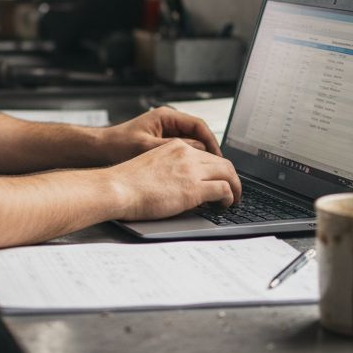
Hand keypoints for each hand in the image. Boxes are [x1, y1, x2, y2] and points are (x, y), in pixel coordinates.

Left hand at [98, 106, 221, 163]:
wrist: (99, 150)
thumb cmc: (117, 145)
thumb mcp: (146, 147)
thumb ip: (173, 148)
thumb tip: (199, 152)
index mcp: (166, 116)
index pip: (199, 126)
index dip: (212, 142)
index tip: (219, 158)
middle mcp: (168, 122)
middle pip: (199, 135)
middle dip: (209, 152)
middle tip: (219, 169)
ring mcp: (165, 133)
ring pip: (192, 145)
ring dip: (200, 159)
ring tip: (208, 175)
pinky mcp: (161, 145)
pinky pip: (182, 152)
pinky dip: (189, 163)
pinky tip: (191, 176)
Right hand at [108, 139, 241, 219]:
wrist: (117, 188)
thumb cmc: (126, 182)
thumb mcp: (151, 165)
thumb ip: (169, 169)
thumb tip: (179, 184)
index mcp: (175, 146)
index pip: (206, 154)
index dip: (217, 168)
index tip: (219, 179)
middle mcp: (186, 154)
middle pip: (222, 162)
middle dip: (232, 177)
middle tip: (234, 190)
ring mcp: (191, 170)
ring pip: (228, 173)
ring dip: (235, 188)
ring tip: (233, 200)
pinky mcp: (193, 188)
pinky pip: (224, 189)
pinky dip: (229, 197)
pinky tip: (224, 205)